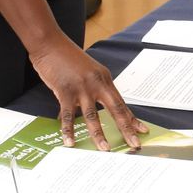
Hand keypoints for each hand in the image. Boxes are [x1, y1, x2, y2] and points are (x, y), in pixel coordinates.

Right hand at [29, 36, 147, 150]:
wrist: (49, 43)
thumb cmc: (65, 57)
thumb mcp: (85, 73)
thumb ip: (89, 91)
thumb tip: (87, 112)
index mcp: (104, 79)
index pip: (121, 103)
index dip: (132, 118)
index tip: (142, 131)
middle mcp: (97, 83)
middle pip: (115, 109)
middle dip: (126, 129)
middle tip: (134, 144)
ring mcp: (82, 87)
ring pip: (93, 115)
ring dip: (99, 134)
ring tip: (105, 149)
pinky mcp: (65, 90)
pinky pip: (68, 115)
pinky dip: (68, 130)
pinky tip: (70, 142)